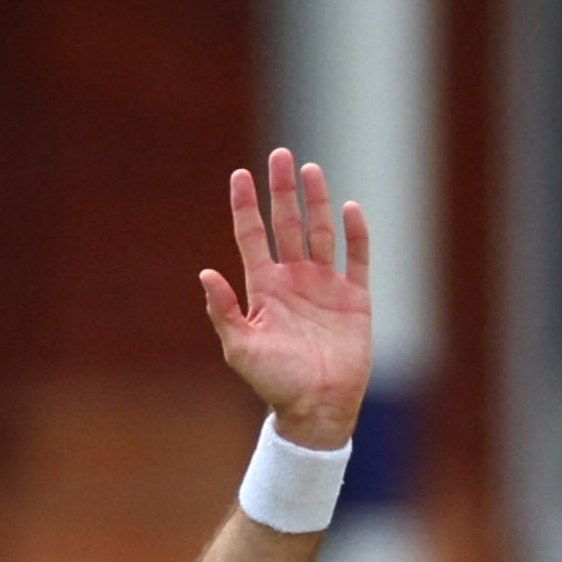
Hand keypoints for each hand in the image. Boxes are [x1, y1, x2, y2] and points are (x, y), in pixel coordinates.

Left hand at [201, 150, 371, 450]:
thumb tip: (204, 273)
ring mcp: (325, 286)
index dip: (245, 206)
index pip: (252, 236)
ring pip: (320, 232)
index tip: (240, 174)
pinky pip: (357, 258)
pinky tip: (349, 208)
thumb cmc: (274, 382)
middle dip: (282, 191)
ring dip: (316, 201)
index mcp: (264, 289)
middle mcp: (294, 281)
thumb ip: (223, 311)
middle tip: (280, 155)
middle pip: (287, 224)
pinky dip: (355, 234)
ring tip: (309, 169)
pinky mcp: (355, 297)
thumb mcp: (240, 348)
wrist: (316, 407)